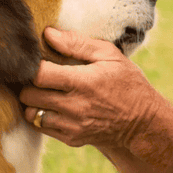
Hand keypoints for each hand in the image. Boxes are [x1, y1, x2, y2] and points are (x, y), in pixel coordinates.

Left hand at [19, 27, 167, 149]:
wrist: (143, 123)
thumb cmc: (127, 83)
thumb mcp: (110, 56)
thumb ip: (78, 44)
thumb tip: (48, 34)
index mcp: (82, 81)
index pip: (38, 74)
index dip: (31, 65)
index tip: (37, 60)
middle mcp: (74, 106)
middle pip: (29, 94)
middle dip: (29, 83)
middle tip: (39, 76)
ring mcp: (72, 125)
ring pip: (31, 113)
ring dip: (33, 102)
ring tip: (45, 91)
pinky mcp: (71, 138)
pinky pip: (41, 127)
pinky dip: (41, 116)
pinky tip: (54, 106)